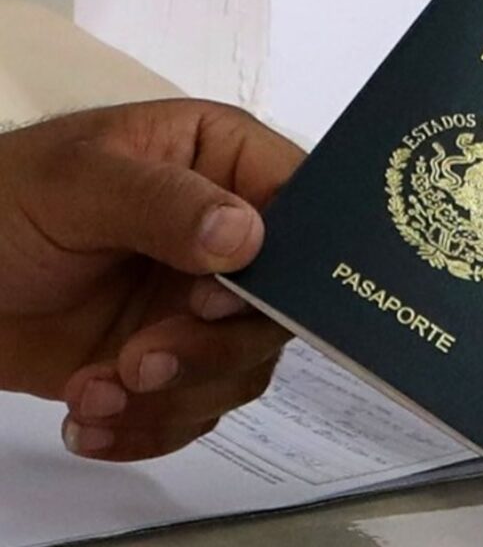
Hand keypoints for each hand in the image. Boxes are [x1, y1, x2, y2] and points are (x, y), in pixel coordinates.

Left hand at [0, 100, 303, 460]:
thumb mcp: (74, 186)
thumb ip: (163, 203)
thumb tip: (246, 236)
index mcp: (220, 163)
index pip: (299, 207)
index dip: (282, 262)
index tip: (216, 299)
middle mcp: (228, 235)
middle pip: (282, 306)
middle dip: (214, 347)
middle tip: (142, 357)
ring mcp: (203, 301)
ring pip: (247, 366)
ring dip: (176, 394)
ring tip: (97, 388)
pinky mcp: (177, 358)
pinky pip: (201, 407)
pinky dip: (151, 427)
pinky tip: (92, 416)